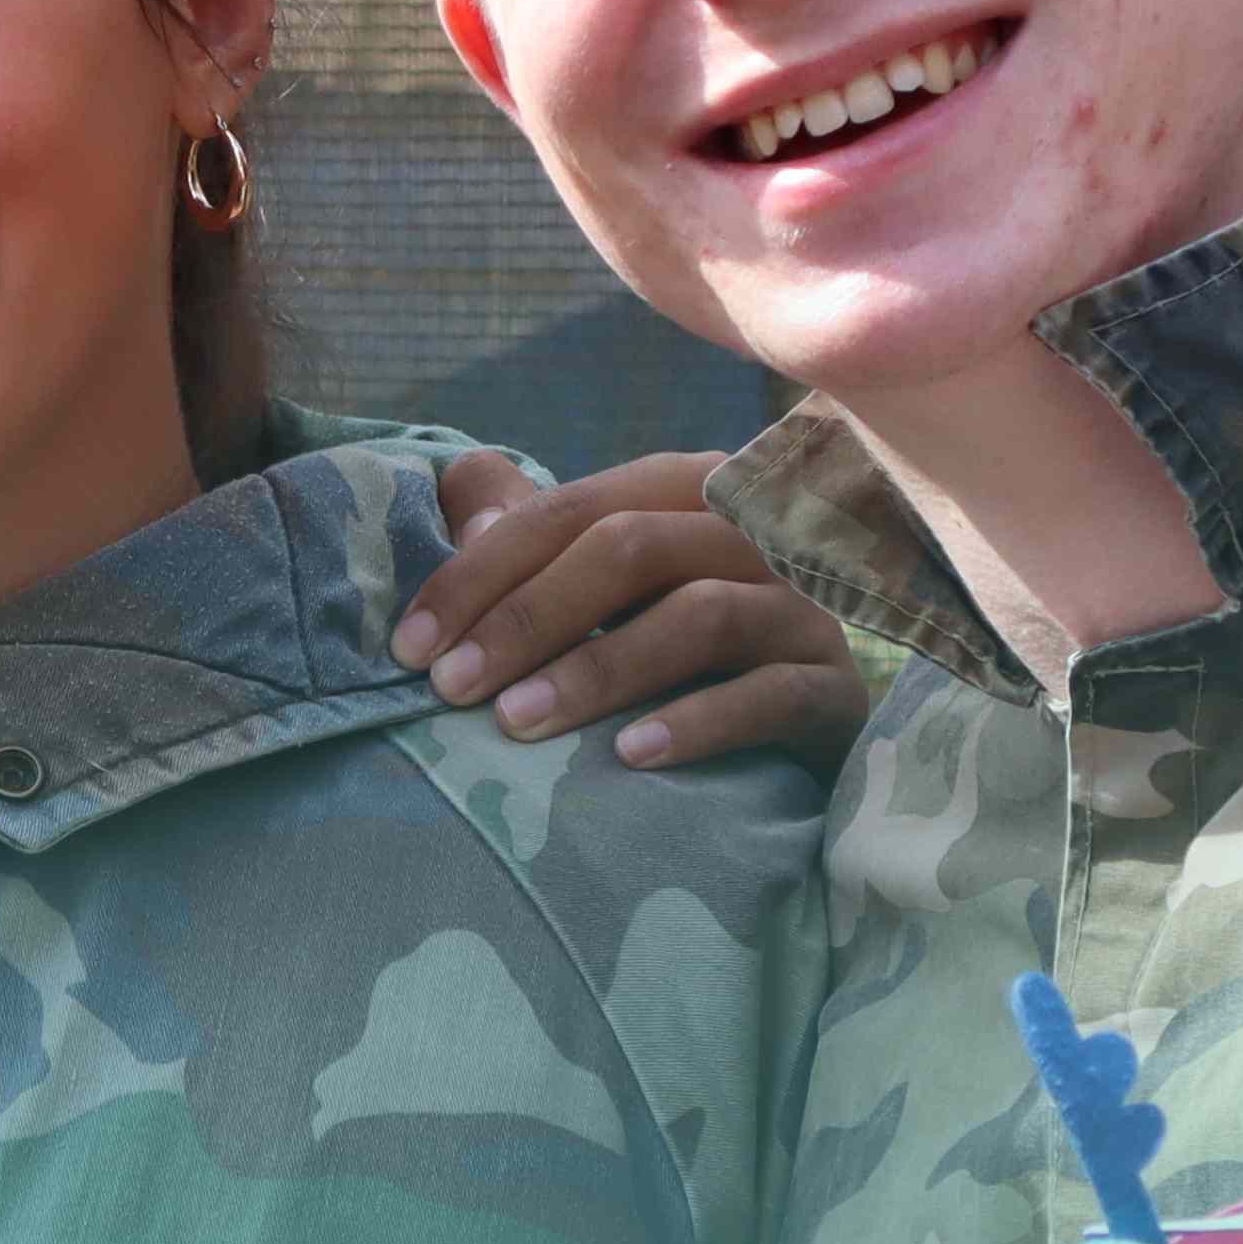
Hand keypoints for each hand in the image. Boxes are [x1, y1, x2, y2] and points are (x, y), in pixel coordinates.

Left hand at [410, 449, 869, 768]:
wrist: (793, 749)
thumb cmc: (673, 656)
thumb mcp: (601, 590)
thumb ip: (534, 534)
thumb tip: (458, 485)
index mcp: (687, 492)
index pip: (570, 510)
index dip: (480, 572)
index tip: (408, 646)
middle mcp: (752, 537)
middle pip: (630, 547)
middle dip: (527, 617)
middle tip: (450, 688)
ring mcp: (801, 611)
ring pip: (698, 616)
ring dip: (596, 670)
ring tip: (516, 725)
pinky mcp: (834, 690)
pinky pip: (768, 695)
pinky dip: (695, 722)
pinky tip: (628, 758)